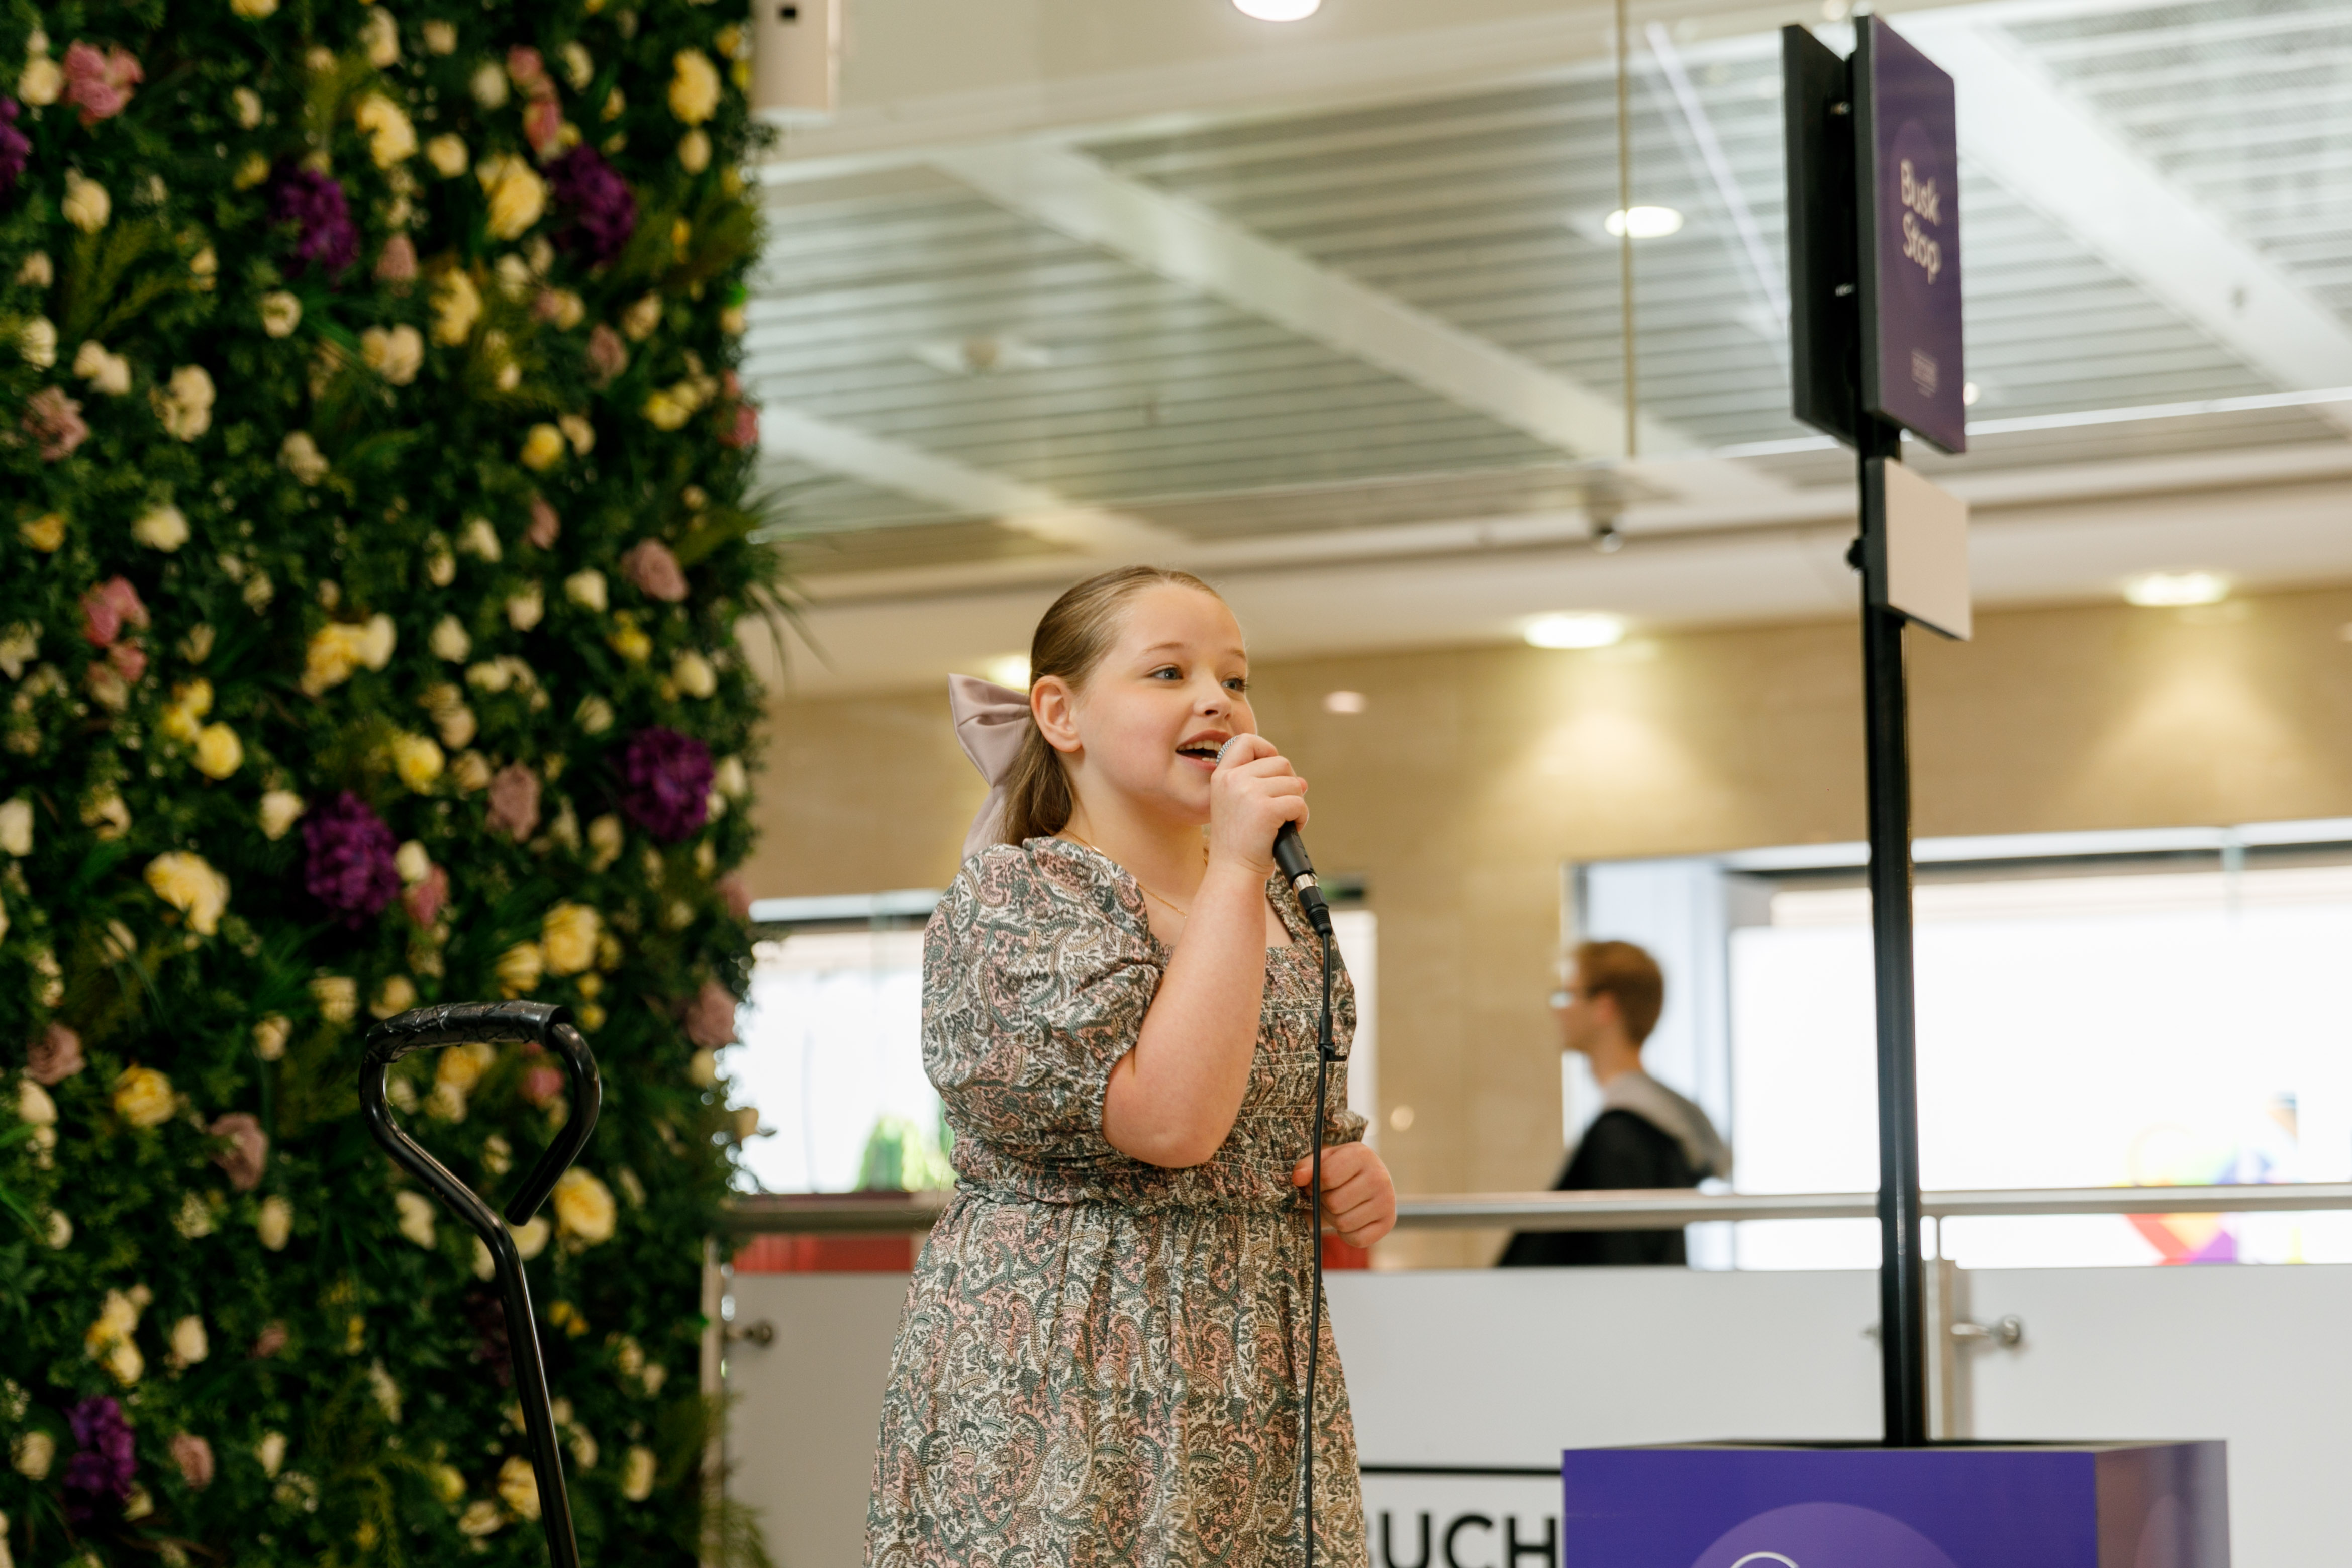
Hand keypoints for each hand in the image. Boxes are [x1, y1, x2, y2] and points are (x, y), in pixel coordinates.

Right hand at [1207, 733, 1307, 877]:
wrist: (1233, 873)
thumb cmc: (1240, 844)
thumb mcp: (1239, 806)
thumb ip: (1263, 786)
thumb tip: (1302, 781)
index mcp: (1221, 776)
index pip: (1246, 741)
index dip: (1266, 750)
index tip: (1273, 770)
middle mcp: (1232, 780)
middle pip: (1280, 762)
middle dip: (1288, 785)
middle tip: (1280, 809)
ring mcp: (1248, 792)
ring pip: (1293, 783)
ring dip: (1295, 804)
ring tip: (1281, 823)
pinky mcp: (1266, 809)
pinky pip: (1299, 803)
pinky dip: (1301, 818)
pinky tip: (1288, 830)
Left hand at [1291, 1142, 1396, 1248]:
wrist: (1367, 1180)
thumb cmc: (1340, 1169)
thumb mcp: (1323, 1160)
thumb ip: (1307, 1166)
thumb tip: (1297, 1178)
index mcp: (1361, 1155)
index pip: (1327, 1177)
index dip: (1316, 1184)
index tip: (1320, 1182)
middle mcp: (1379, 1176)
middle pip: (1334, 1203)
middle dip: (1324, 1203)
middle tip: (1328, 1197)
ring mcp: (1387, 1201)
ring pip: (1344, 1224)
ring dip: (1334, 1219)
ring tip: (1339, 1207)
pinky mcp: (1389, 1223)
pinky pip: (1357, 1240)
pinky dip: (1347, 1235)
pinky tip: (1351, 1219)